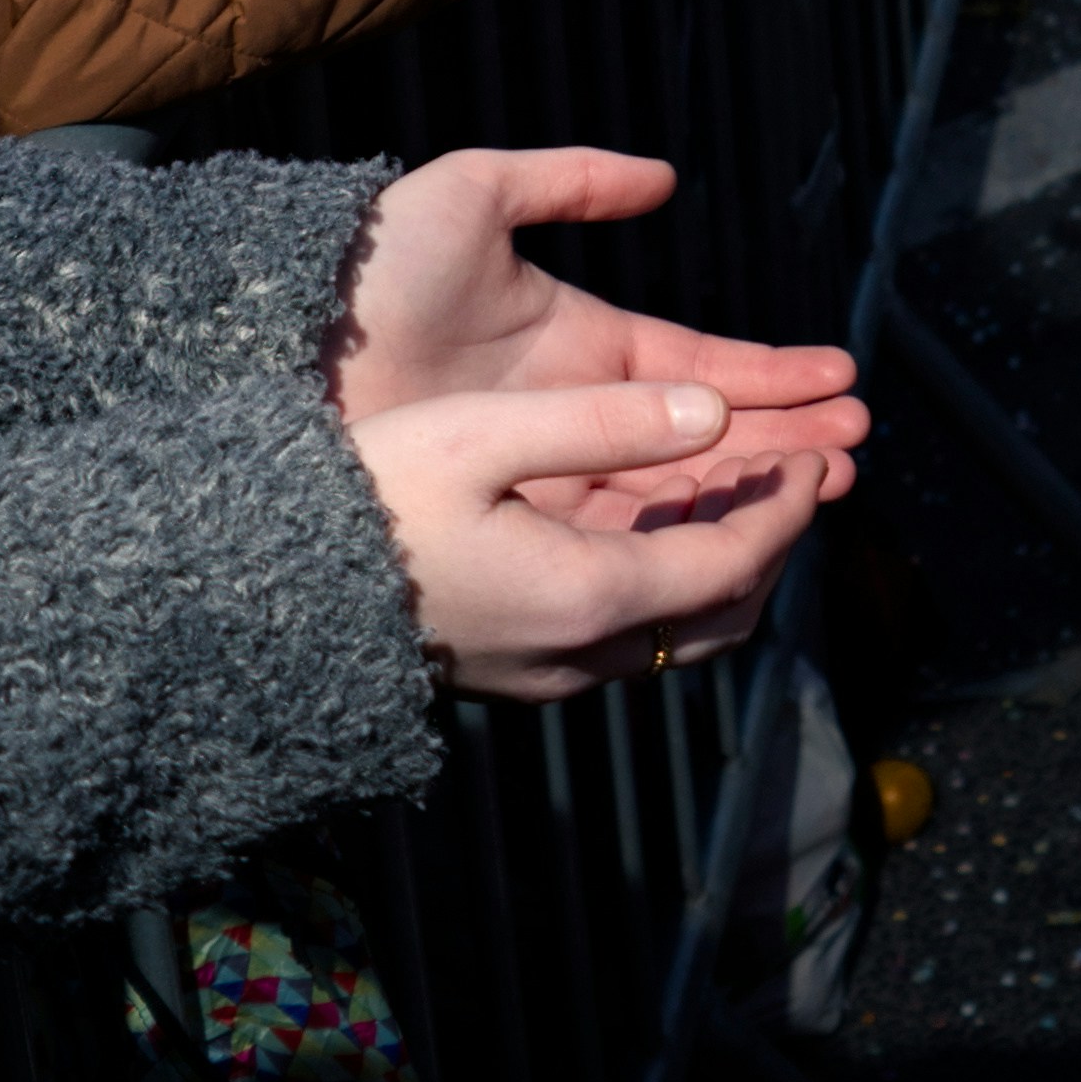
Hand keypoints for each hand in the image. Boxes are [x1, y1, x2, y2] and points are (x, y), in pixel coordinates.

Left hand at [333, 142, 864, 488]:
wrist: (289, 344)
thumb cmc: (377, 263)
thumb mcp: (474, 195)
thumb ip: (571, 181)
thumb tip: (665, 181)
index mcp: (582, 341)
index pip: (699, 365)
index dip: (771, 374)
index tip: (840, 378)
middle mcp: (577, 415)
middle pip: (706, 436)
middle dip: (785, 440)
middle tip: (859, 448)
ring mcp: (549, 471)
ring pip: (675, 492)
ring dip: (750, 491)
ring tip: (828, 489)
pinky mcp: (513, 519)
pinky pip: (615, 536)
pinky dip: (681, 535)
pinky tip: (739, 538)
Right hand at [346, 377, 852, 696]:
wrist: (260, 595)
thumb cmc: (367, 499)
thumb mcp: (485, 433)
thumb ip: (605, 421)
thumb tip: (712, 410)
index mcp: (586, 597)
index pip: (730, 563)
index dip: (787, 508)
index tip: (820, 452)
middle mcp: (578, 655)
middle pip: (719, 613)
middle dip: (774, 543)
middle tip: (805, 471)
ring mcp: (544, 671)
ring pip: (675, 631)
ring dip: (724, 563)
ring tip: (747, 489)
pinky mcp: (512, 665)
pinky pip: (626, 631)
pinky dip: (669, 577)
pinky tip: (659, 517)